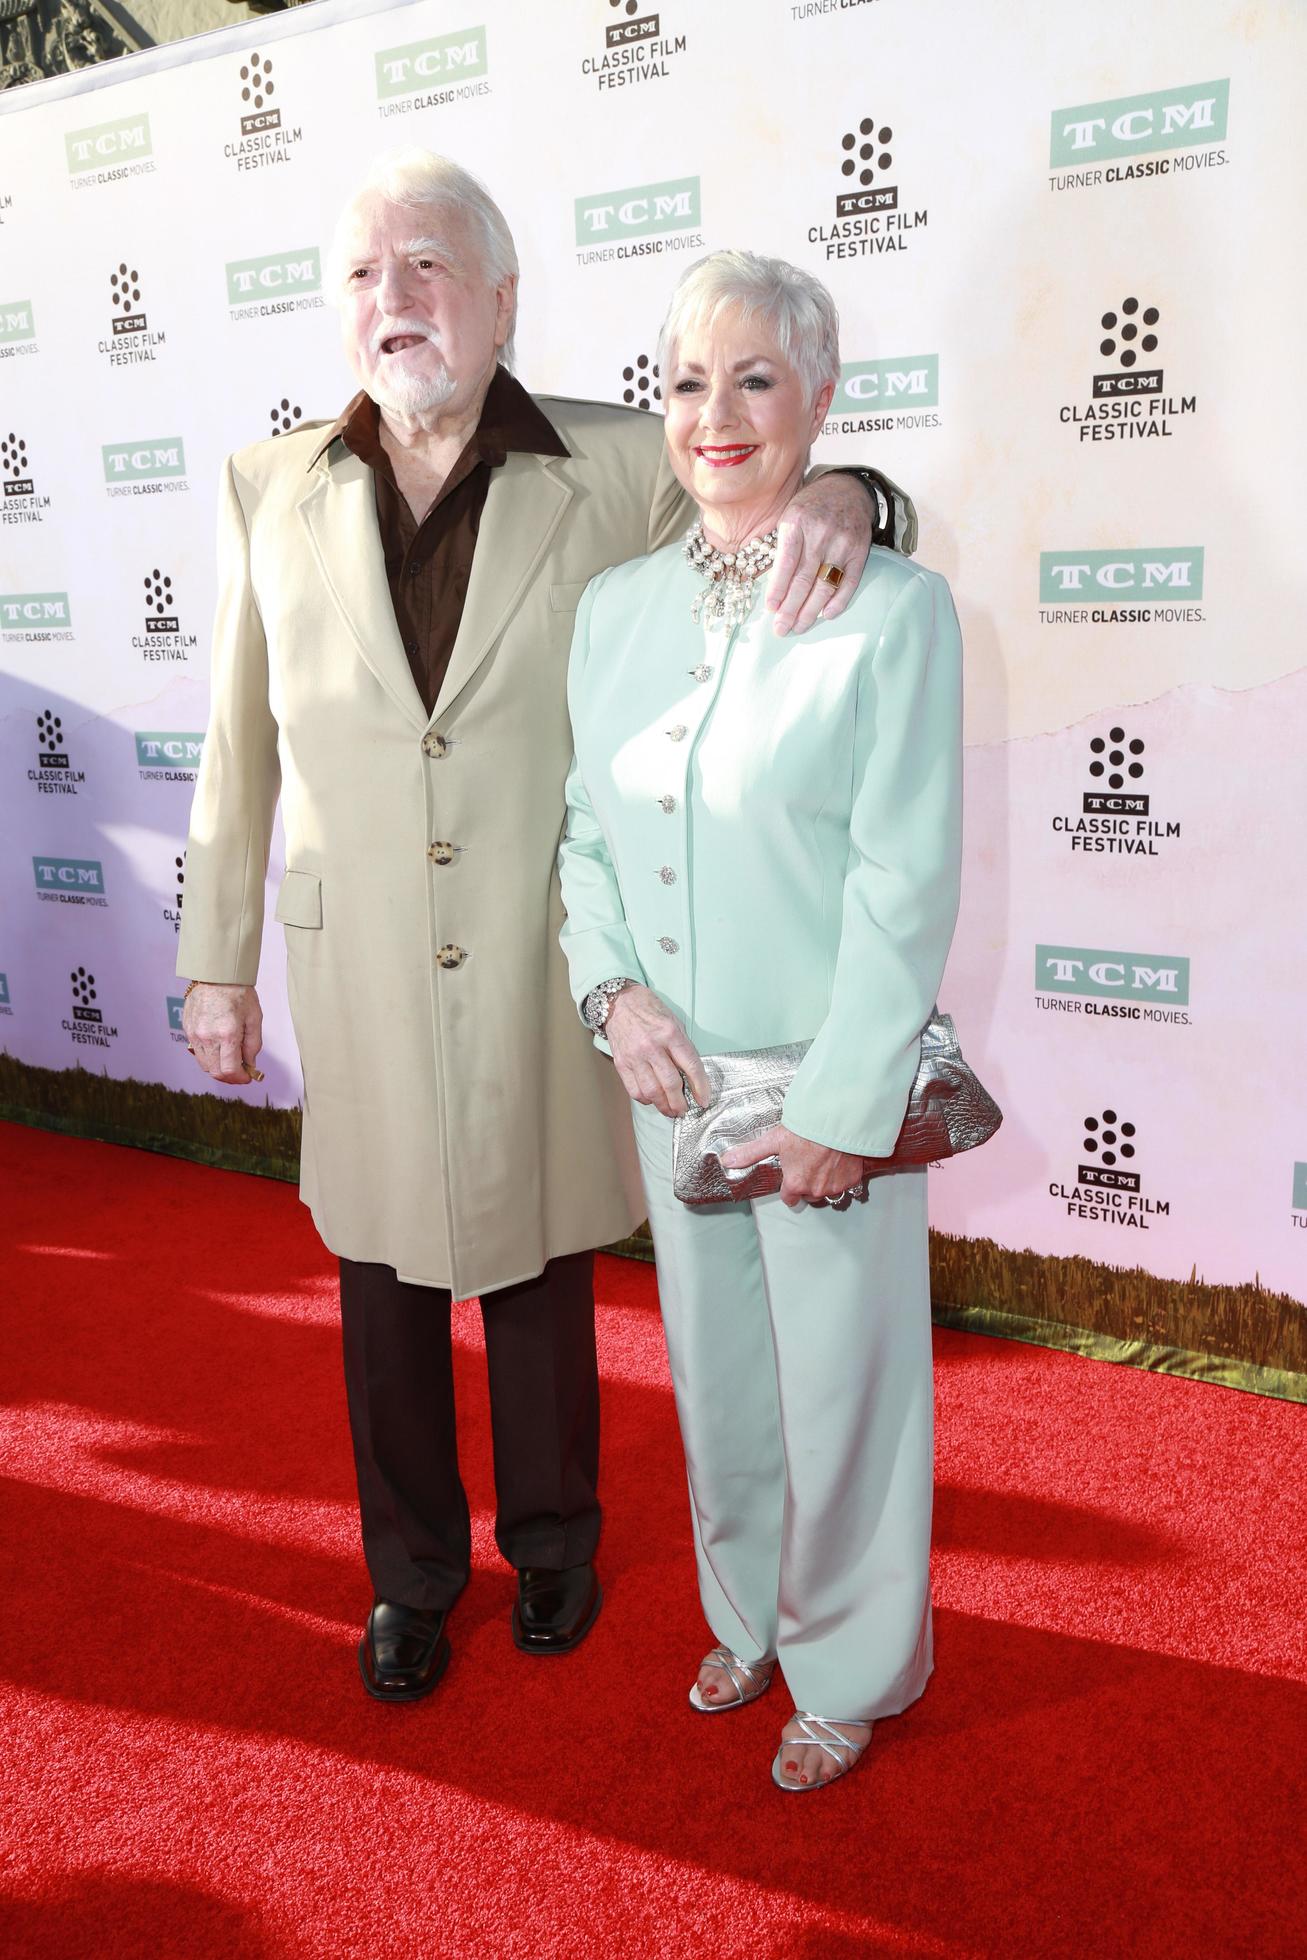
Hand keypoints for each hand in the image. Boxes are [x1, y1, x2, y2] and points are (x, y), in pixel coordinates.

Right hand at [182, 983, 263, 1085]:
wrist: (216, 974)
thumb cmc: (238, 993)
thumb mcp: (254, 1019)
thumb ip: (253, 1045)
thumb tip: (250, 1064)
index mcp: (227, 1034)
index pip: (229, 1070)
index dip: (240, 1078)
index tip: (247, 1077)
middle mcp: (208, 1037)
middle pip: (215, 1072)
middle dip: (230, 1077)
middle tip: (240, 1073)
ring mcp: (195, 1034)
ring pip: (205, 1064)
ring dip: (218, 1068)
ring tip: (230, 1061)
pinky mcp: (187, 1029)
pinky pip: (197, 1052)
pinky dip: (209, 1056)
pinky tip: (219, 1049)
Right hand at [605, 984, 710, 1117]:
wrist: (619, 1002)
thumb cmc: (650, 1010)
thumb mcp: (674, 1022)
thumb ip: (683, 1048)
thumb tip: (692, 1076)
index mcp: (670, 1034)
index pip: (691, 1066)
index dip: (701, 1087)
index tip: (704, 1100)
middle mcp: (652, 1046)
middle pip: (670, 1083)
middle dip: (680, 1103)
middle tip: (685, 1110)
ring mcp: (635, 1056)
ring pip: (652, 1091)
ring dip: (663, 1106)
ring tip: (670, 1110)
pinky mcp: (621, 1063)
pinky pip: (634, 1089)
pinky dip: (645, 1099)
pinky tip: (652, 1099)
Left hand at [722, 1123, 864, 1209]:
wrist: (836, 1121)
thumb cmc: (806, 1130)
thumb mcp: (774, 1140)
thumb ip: (751, 1153)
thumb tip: (728, 1161)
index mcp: (796, 1184)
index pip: (789, 1199)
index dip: (789, 1188)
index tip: (791, 1178)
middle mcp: (815, 1190)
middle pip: (808, 1195)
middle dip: (807, 1183)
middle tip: (808, 1163)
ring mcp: (835, 1186)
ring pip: (827, 1190)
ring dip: (825, 1180)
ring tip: (823, 1160)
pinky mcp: (852, 1179)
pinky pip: (846, 1182)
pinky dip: (843, 1174)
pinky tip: (838, 1159)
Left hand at [764, 472, 872, 636]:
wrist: (847, 489)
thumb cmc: (810, 508)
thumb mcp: (789, 516)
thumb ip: (782, 547)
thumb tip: (774, 589)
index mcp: (797, 522)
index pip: (786, 561)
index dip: (778, 588)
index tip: (771, 609)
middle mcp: (821, 533)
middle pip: (804, 578)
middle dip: (791, 608)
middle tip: (781, 629)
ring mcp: (843, 543)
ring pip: (825, 584)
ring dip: (811, 610)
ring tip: (798, 627)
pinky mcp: (860, 551)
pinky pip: (849, 582)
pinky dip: (838, 601)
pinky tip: (826, 615)